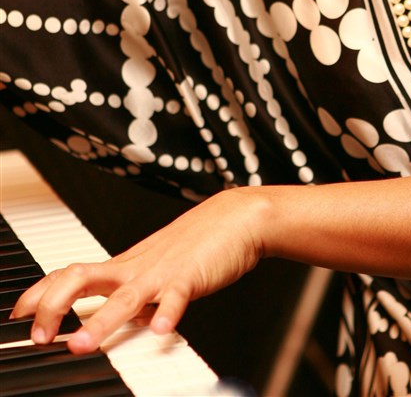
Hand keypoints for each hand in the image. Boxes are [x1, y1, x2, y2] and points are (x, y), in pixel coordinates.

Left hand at [12, 187, 265, 353]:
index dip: (40, 293)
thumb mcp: (156, 270)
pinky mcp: (190, 277)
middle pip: (82, 279)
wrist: (237, 217)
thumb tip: (114, 319)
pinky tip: (162, 330)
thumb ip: (134, 294)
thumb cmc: (198, 243)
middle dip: (54, 307)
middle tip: (40, 335)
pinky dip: (168, 313)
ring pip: (124, 297)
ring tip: (80, 345)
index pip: (69, 274)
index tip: (19, 314)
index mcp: (125, 266)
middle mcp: (136, 268)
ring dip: (99, 323)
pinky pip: (176, 296)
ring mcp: (161, 272)